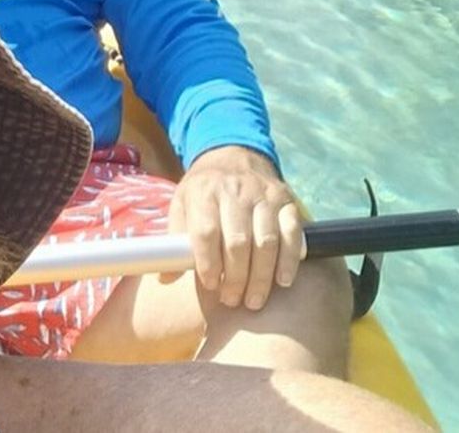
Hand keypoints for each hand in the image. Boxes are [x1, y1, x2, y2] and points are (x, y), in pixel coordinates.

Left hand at [164, 145, 303, 310]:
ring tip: (253, 300)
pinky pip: (292, 233)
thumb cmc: (204, 191)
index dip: (208, 262)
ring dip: (261, 276)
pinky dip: (289, 259)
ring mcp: (264, 195)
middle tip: (232, 300)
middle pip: (238, 241)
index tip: (210, 285)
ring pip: (266, 241)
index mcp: (204, 192)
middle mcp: (235, 191)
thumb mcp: (181, 204)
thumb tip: (165, 278)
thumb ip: (174, 240)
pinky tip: (282, 281)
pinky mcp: (287, 201)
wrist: (234, 157)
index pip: (206, 231)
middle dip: (235, 277)